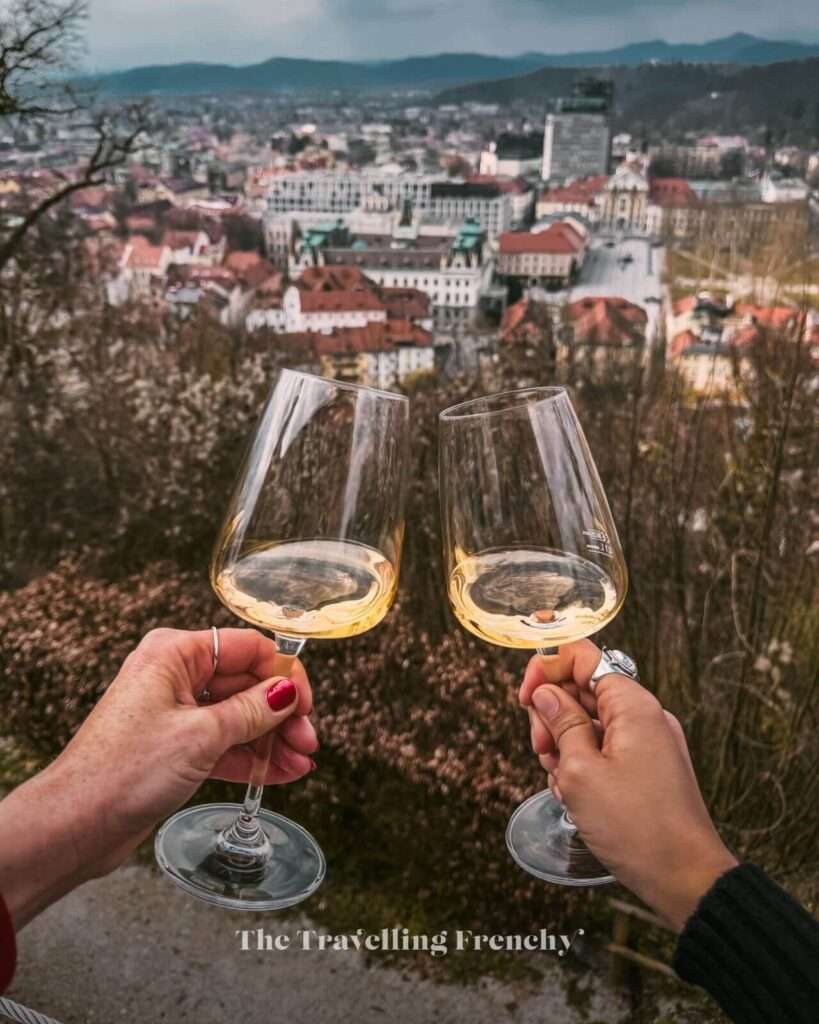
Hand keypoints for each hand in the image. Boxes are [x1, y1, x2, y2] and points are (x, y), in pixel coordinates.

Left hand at [0, 628, 317, 927]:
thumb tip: (287, 692)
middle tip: (308, 742)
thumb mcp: (201, 736)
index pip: (248, 649)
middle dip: (282, 713)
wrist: (73, 826)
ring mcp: (175, 713)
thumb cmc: (122, 772)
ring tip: (302, 764)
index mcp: (175, 653)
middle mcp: (175, 675)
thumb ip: (251, 711)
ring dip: (273, 739)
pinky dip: (253, 757)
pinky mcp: (175, 747)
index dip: (283, 675)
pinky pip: (225, 743)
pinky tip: (283, 772)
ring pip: (239, 716)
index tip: (306, 706)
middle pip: (246, 683)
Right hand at [519, 641, 737, 930]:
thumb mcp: (580, 771)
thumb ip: (560, 722)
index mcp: (632, 705)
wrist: (686, 879)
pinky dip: (584, 765)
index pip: (582, 656)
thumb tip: (545, 693)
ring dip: (565, 746)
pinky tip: (576, 796)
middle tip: (544, 751)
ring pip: (590, 723)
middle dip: (552, 716)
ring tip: (563, 782)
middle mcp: (644, 715)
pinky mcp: (649, 768)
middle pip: (583, 689)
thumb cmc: (637, 828)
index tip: (525, 698)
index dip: (547, 669)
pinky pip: (605, 750)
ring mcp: (649, 742)